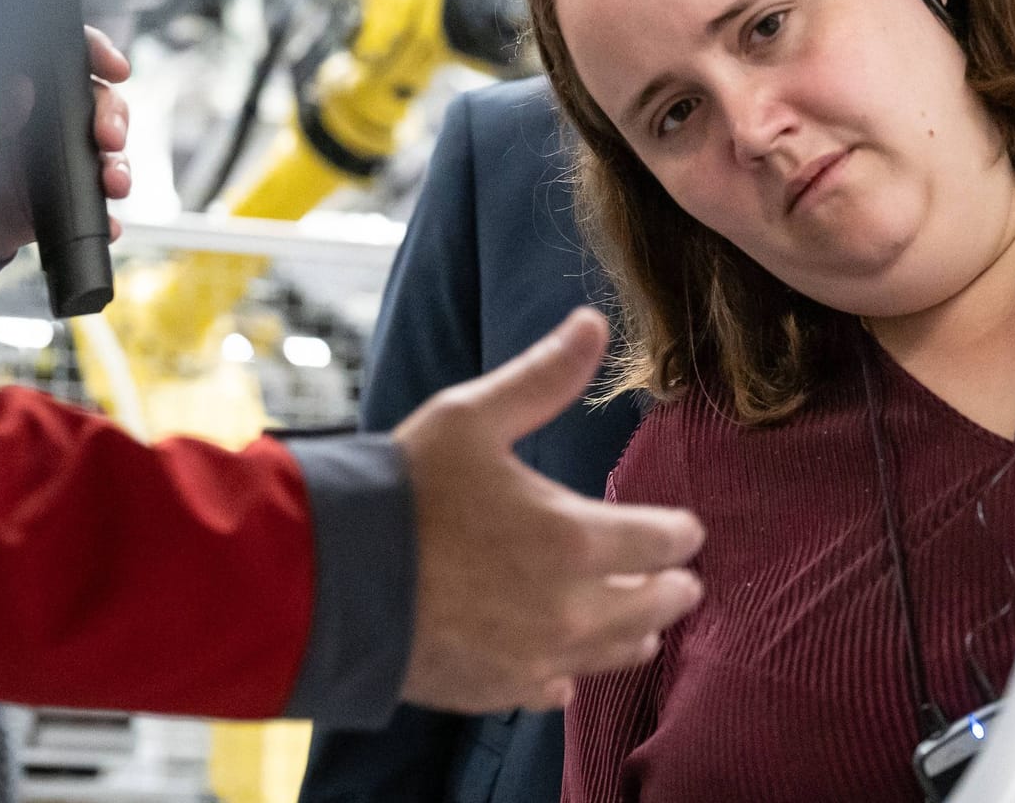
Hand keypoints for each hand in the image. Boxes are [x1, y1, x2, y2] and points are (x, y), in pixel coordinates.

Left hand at [0, 26, 132, 263]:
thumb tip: (18, 91)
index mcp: (18, 92)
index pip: (63, 57)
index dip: (96, 52)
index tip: (114, 68)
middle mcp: (44, 121)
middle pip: (98, 102)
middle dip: (114, 116)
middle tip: (109, 138)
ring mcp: (60, 160)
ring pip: (108, 152)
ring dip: (119, 166)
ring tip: (114, 184)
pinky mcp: (66, 200)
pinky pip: (98, 205)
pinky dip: (108, 214)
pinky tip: (107, 222)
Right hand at [394, 308, 704, 712]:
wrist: (329, 581)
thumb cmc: (404, 492)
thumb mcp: (472, 417)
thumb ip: (543, 378)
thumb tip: (594, 324)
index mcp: (575, 539)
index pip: (667, 542)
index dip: (681, 532)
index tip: (685, 529)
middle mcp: (569, 609)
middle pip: (656, 606)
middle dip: (671, 587)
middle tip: (679, 579)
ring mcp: (536, 658)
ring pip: (616, 653)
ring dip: (633, 632)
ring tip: (641, 623)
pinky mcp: (498, 690)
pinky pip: (557, 688)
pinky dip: (568, 671)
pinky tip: (562, 662)